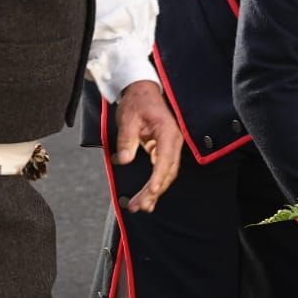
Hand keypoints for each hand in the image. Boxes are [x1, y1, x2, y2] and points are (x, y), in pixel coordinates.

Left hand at [114, 81, 182, 212]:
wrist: (142, 91)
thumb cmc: (137, 102)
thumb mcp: (128, 118)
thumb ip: (126, 140)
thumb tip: (123, 161)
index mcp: (167, 132)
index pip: (165, 159)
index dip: (158, 177)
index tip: (152, 191)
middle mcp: (173, 141)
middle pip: (167, 172)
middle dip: (154, 191)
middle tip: (139, 206)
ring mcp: (170, 146)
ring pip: (166, 174)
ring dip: (155, 191)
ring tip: (141, 206)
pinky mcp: (163, 149)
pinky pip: (162, 170)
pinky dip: (155, 184)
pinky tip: (148, 197)